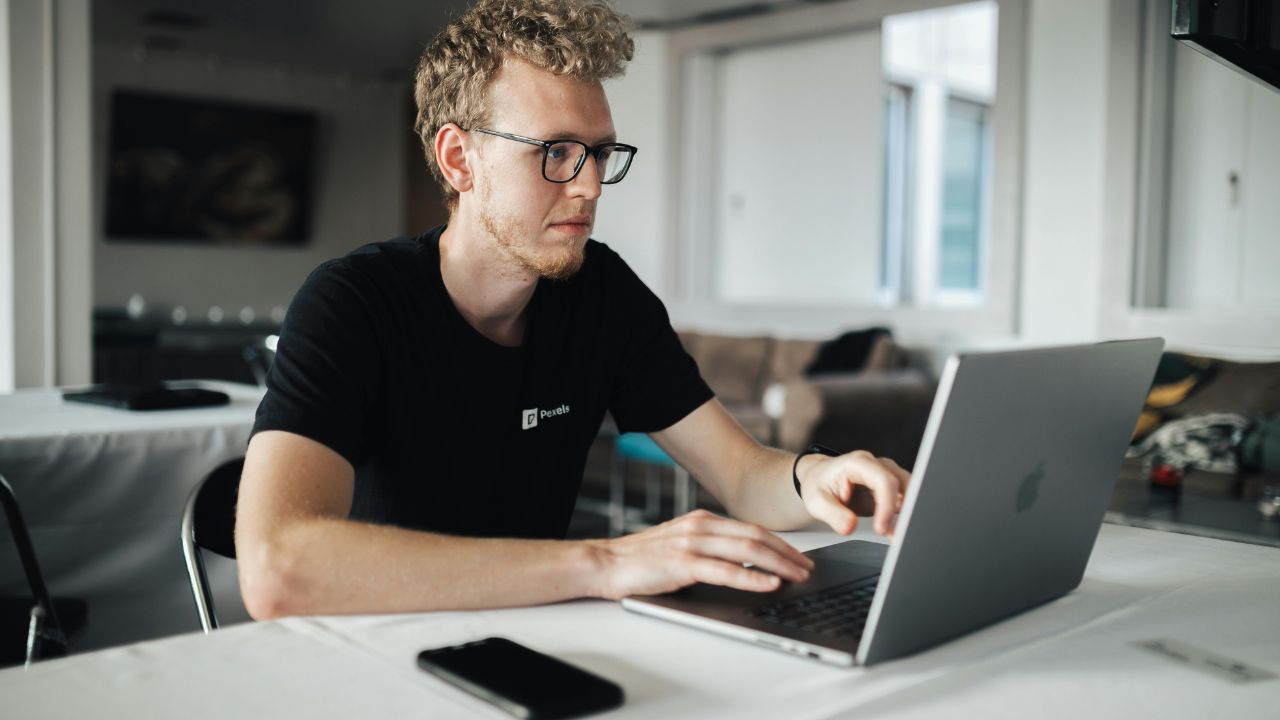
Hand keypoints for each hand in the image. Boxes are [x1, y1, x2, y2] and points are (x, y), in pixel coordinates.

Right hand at [588, 510, 814, 599]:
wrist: (606, 563)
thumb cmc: (643, 560)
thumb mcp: (681, 545)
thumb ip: (710, 548)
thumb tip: (745, 564)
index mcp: (702, 520)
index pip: (751, 529)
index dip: (781, 544)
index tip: (800, 558)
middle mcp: (700, 526)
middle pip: (756, 536)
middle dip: (787, 554)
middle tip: (808, 569)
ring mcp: (692, 543)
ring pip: (747, 550)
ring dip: (778, 565)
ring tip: (797, 577)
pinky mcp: (683, 563)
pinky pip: (726, 571)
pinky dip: (751, 577)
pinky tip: (768, 583)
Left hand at [798, 451, 910, 536]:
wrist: (819, 478)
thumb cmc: (818, 484)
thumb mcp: (817, 501)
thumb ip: (832, 514)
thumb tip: (850, 527)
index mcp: (858, 463)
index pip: (883, 480)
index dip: (886, 505)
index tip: (881, 529)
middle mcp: (876, 465)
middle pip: (902, 484)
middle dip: (903, 512)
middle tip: (895, 537)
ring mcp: (887, 474)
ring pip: (910, 491)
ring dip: (907, 514)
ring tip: (895, 536)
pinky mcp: (891, 487)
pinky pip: (906, 499)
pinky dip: (904, 515)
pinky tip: (897, 530)